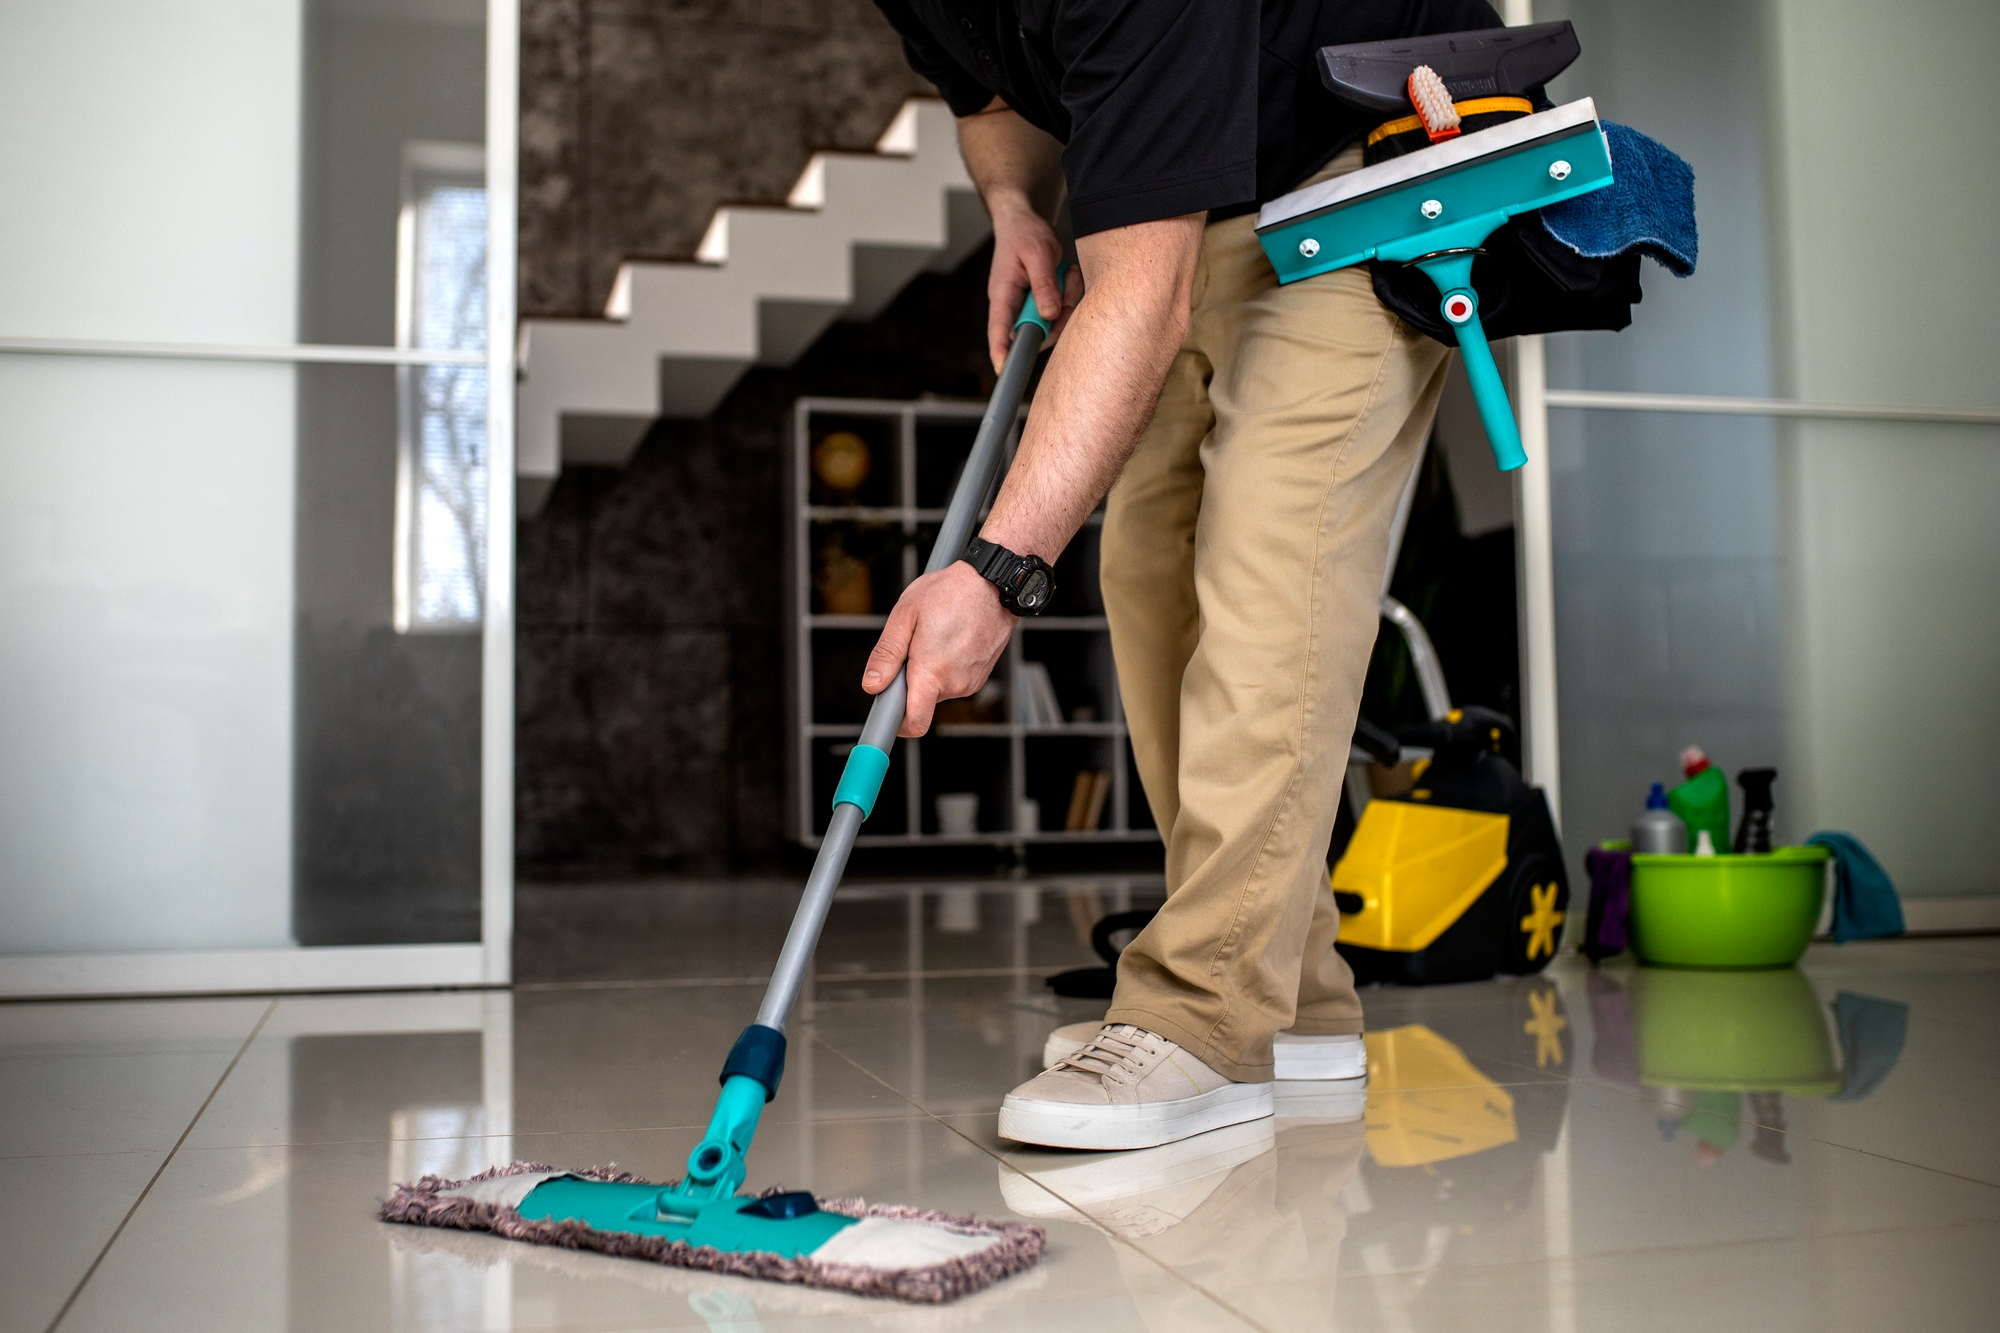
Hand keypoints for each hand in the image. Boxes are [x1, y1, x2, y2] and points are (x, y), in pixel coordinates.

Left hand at [863, 562, 1014, 736]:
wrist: (993, 583)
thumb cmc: (951, 592)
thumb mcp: (906, 615)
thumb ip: (886, 654)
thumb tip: (872, 685)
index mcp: (932, 672)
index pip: (914, 723)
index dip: (895, 723)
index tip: (884, 712)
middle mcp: (954, 683)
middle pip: (920, 701)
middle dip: (909, 681)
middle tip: (912, 647)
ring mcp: (970, 681)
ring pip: (936, 689)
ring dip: (929, 671)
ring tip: (935, 636)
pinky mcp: (979, 676)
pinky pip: (952, 680)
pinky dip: (945, 666)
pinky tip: (950, 638)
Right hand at [986, 200, 1081, 371]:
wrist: (1023, 221)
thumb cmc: (1025, 234)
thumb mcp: (1038, 253)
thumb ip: (1043, 284)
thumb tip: (1049, 314)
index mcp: (1003, 294)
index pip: (999, 328)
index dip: (1001, 350)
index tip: (1003, 368)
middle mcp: (1012, 306)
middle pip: (1036, 332)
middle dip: (1058, 315)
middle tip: (1066, 282)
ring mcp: (1026, 307)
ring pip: (1052, 322)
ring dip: (1066, 300)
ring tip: (1066, 272)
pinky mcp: (1039, 303)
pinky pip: (1059, 312)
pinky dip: (1068, 295)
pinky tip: (1066, 275)